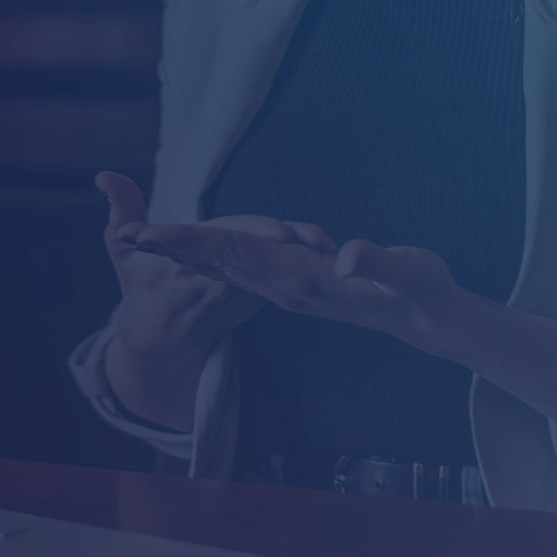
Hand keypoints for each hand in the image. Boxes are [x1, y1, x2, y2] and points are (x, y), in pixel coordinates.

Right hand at [95, 172, 332, 430]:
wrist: (160, 339)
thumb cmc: (139, 285)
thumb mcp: (120, 248)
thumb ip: (120, 209)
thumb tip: (104, 175)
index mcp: (193, 272)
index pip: (226, 247)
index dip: (252, 238)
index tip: (278, 235)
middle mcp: (222, 285)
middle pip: (260, 260)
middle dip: (289, 250)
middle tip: (316, 240)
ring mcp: (242, 294)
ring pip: (276, 271)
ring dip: (302, 259)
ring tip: (329, 244)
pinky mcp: (257, 297)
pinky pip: (281, 279)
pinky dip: (299, 266)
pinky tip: (325, 253)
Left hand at [117, 219, 478, 358]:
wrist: (431, 322)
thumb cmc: (423, 292)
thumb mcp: (407, 273)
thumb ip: (377, 263)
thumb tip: (345, 254)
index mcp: (302, 279)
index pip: (236, 255)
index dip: (193, 242)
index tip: (153, 234)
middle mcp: (287, 287)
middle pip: (219, 262)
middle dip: (173, 248)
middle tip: (125, 234)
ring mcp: (290, 289)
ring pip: (226, 267)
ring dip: (186, 254)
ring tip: (146, 239)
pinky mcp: (297, 285)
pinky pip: (244, 270)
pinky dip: (214, 258)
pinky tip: (196, 252)